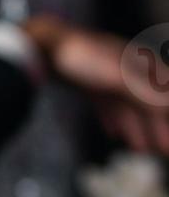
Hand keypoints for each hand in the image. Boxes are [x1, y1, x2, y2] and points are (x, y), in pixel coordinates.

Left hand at [24, 14, 168, 154]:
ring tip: (140, 149)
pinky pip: (104, 103)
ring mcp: (105, 75)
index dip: (166, 113)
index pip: (163, 92)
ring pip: (125, 105)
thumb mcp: (119, 77)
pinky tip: (113, 134)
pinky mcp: (86, 82)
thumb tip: (168, 107)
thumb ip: (146, 93)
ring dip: (135, 127)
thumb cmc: (82, 58)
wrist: (40, 45)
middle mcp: (126, 67)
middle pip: (145, 101)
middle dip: (155, 126)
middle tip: (162, 150)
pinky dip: (111, 119)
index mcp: (139, 63)